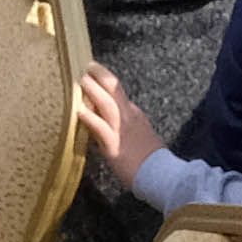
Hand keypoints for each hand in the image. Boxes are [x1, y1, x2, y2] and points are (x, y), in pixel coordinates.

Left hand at [75, 63, 161, 178]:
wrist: (163, 175)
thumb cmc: (152, 160)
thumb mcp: (141, 135)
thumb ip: (127, 127)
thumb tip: (109, 124)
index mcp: (135, 114)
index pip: (118, 92)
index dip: (105, 79)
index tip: (94, 71)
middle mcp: (129, 117)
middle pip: (114, 88)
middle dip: (100, 75)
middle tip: (87, 65)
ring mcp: (122, 130)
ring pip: (107, 103)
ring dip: (92, 90)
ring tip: (81, 79)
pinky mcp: (115, 145)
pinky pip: (101, 128)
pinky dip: (89, 118)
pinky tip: (78, 111)